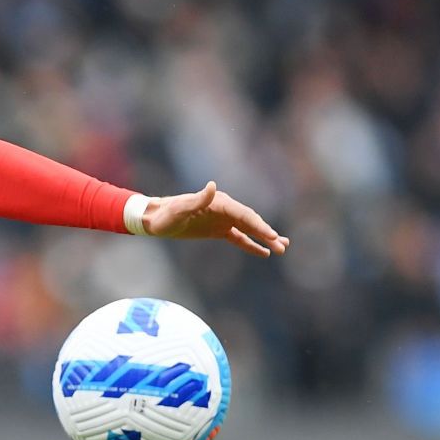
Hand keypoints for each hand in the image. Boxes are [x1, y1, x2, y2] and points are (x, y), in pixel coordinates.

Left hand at [142, 182, 289, 258]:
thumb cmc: (166, 214)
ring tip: (282, 248)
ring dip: (265, 239)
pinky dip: (252, 245)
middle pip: (252, 222)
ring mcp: (223, 220)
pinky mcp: (219, 230)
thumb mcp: (180, 208)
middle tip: (283, 246)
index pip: (245, 215)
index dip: (259, 226)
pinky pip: (239, 238)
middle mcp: (225, 210)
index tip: (272, 236)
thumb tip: (212, 186)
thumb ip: (197, 199)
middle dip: (268, 234)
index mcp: (220, 203)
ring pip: (249, 230)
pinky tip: (264, 253)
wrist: (156, 219)